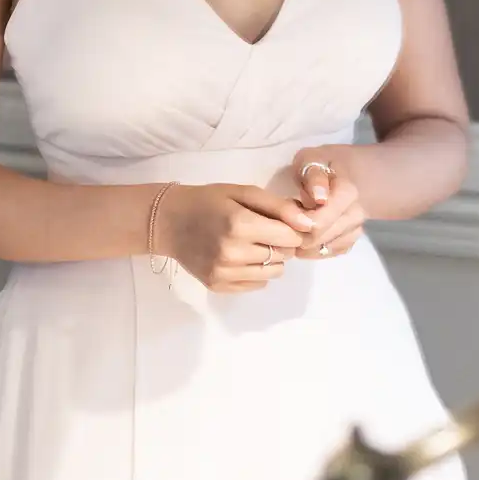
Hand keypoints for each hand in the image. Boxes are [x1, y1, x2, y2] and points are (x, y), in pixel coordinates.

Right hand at [157, 184, 316, 291]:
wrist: (169, 222)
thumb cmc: (208, 201)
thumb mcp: (243, 192)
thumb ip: (279, 207)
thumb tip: (309, 225)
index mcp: (240, 225)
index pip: (289, 237)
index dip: (290, 229)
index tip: (279, 222)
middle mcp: (233, 253)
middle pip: (283, 256)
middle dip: (280, 244)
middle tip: (261, 232)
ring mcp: (225, 273)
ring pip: (273, 273)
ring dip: (270, 259)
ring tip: (251, 245)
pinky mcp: (219, 286)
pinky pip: (257, 284)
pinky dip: (255, 272)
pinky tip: (239, 257)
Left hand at [292, 149, 367, 258]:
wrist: (349, 173)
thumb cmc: (322, 164)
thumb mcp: (312, 158)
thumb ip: (313, 175)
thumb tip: (319, 197)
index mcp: (347, 193)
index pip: (318, 222)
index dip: (296, 222)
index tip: (285, 211)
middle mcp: (355, 214)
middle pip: (318, 239)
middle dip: (295, 231)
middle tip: (284, 217)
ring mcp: (355, 230)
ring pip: (322, 249)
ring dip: (302, 240)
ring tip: (293, 222)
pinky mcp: (351, 241)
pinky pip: (328, 253)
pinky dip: (312, 248)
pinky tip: (304, 234)